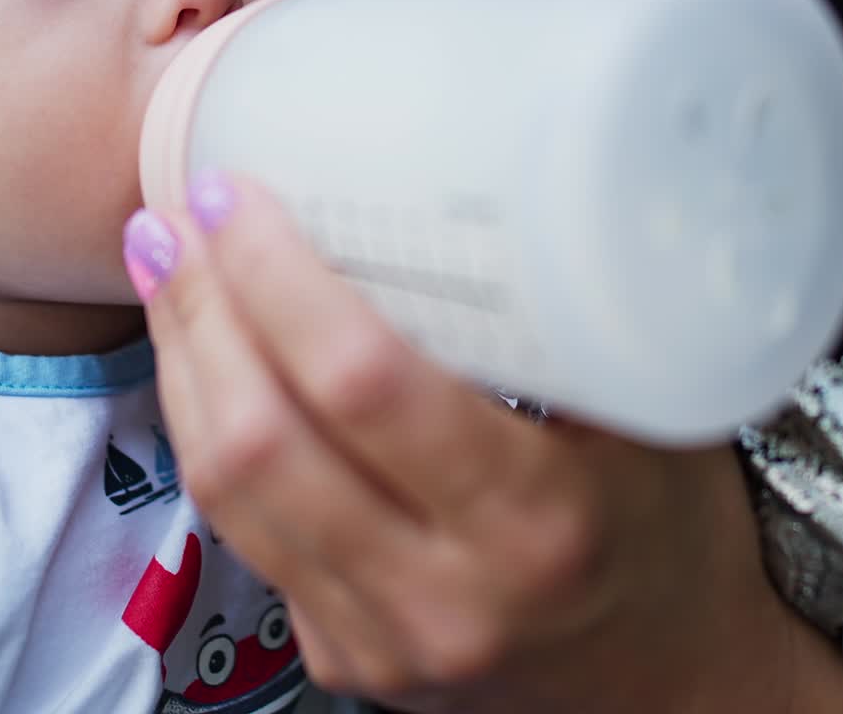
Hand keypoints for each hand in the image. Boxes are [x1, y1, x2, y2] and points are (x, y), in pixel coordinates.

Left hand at [124, 175, 842, 713]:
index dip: (278, 277)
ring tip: (164, 263)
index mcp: (535, 518)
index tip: (237, 194)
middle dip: (201, 305)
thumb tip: (489, 180)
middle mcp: (442, 594)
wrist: (678, 688)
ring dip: (181, 359)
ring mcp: (379, 639)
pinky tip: (202, 356)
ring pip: (225, 490)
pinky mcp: (342, 654)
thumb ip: (569, 314)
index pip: (364, 383)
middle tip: (180, 212)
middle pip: (262, 437)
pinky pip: (241, 529)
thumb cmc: (678, 534)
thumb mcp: (655, 415)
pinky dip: (205, 426)